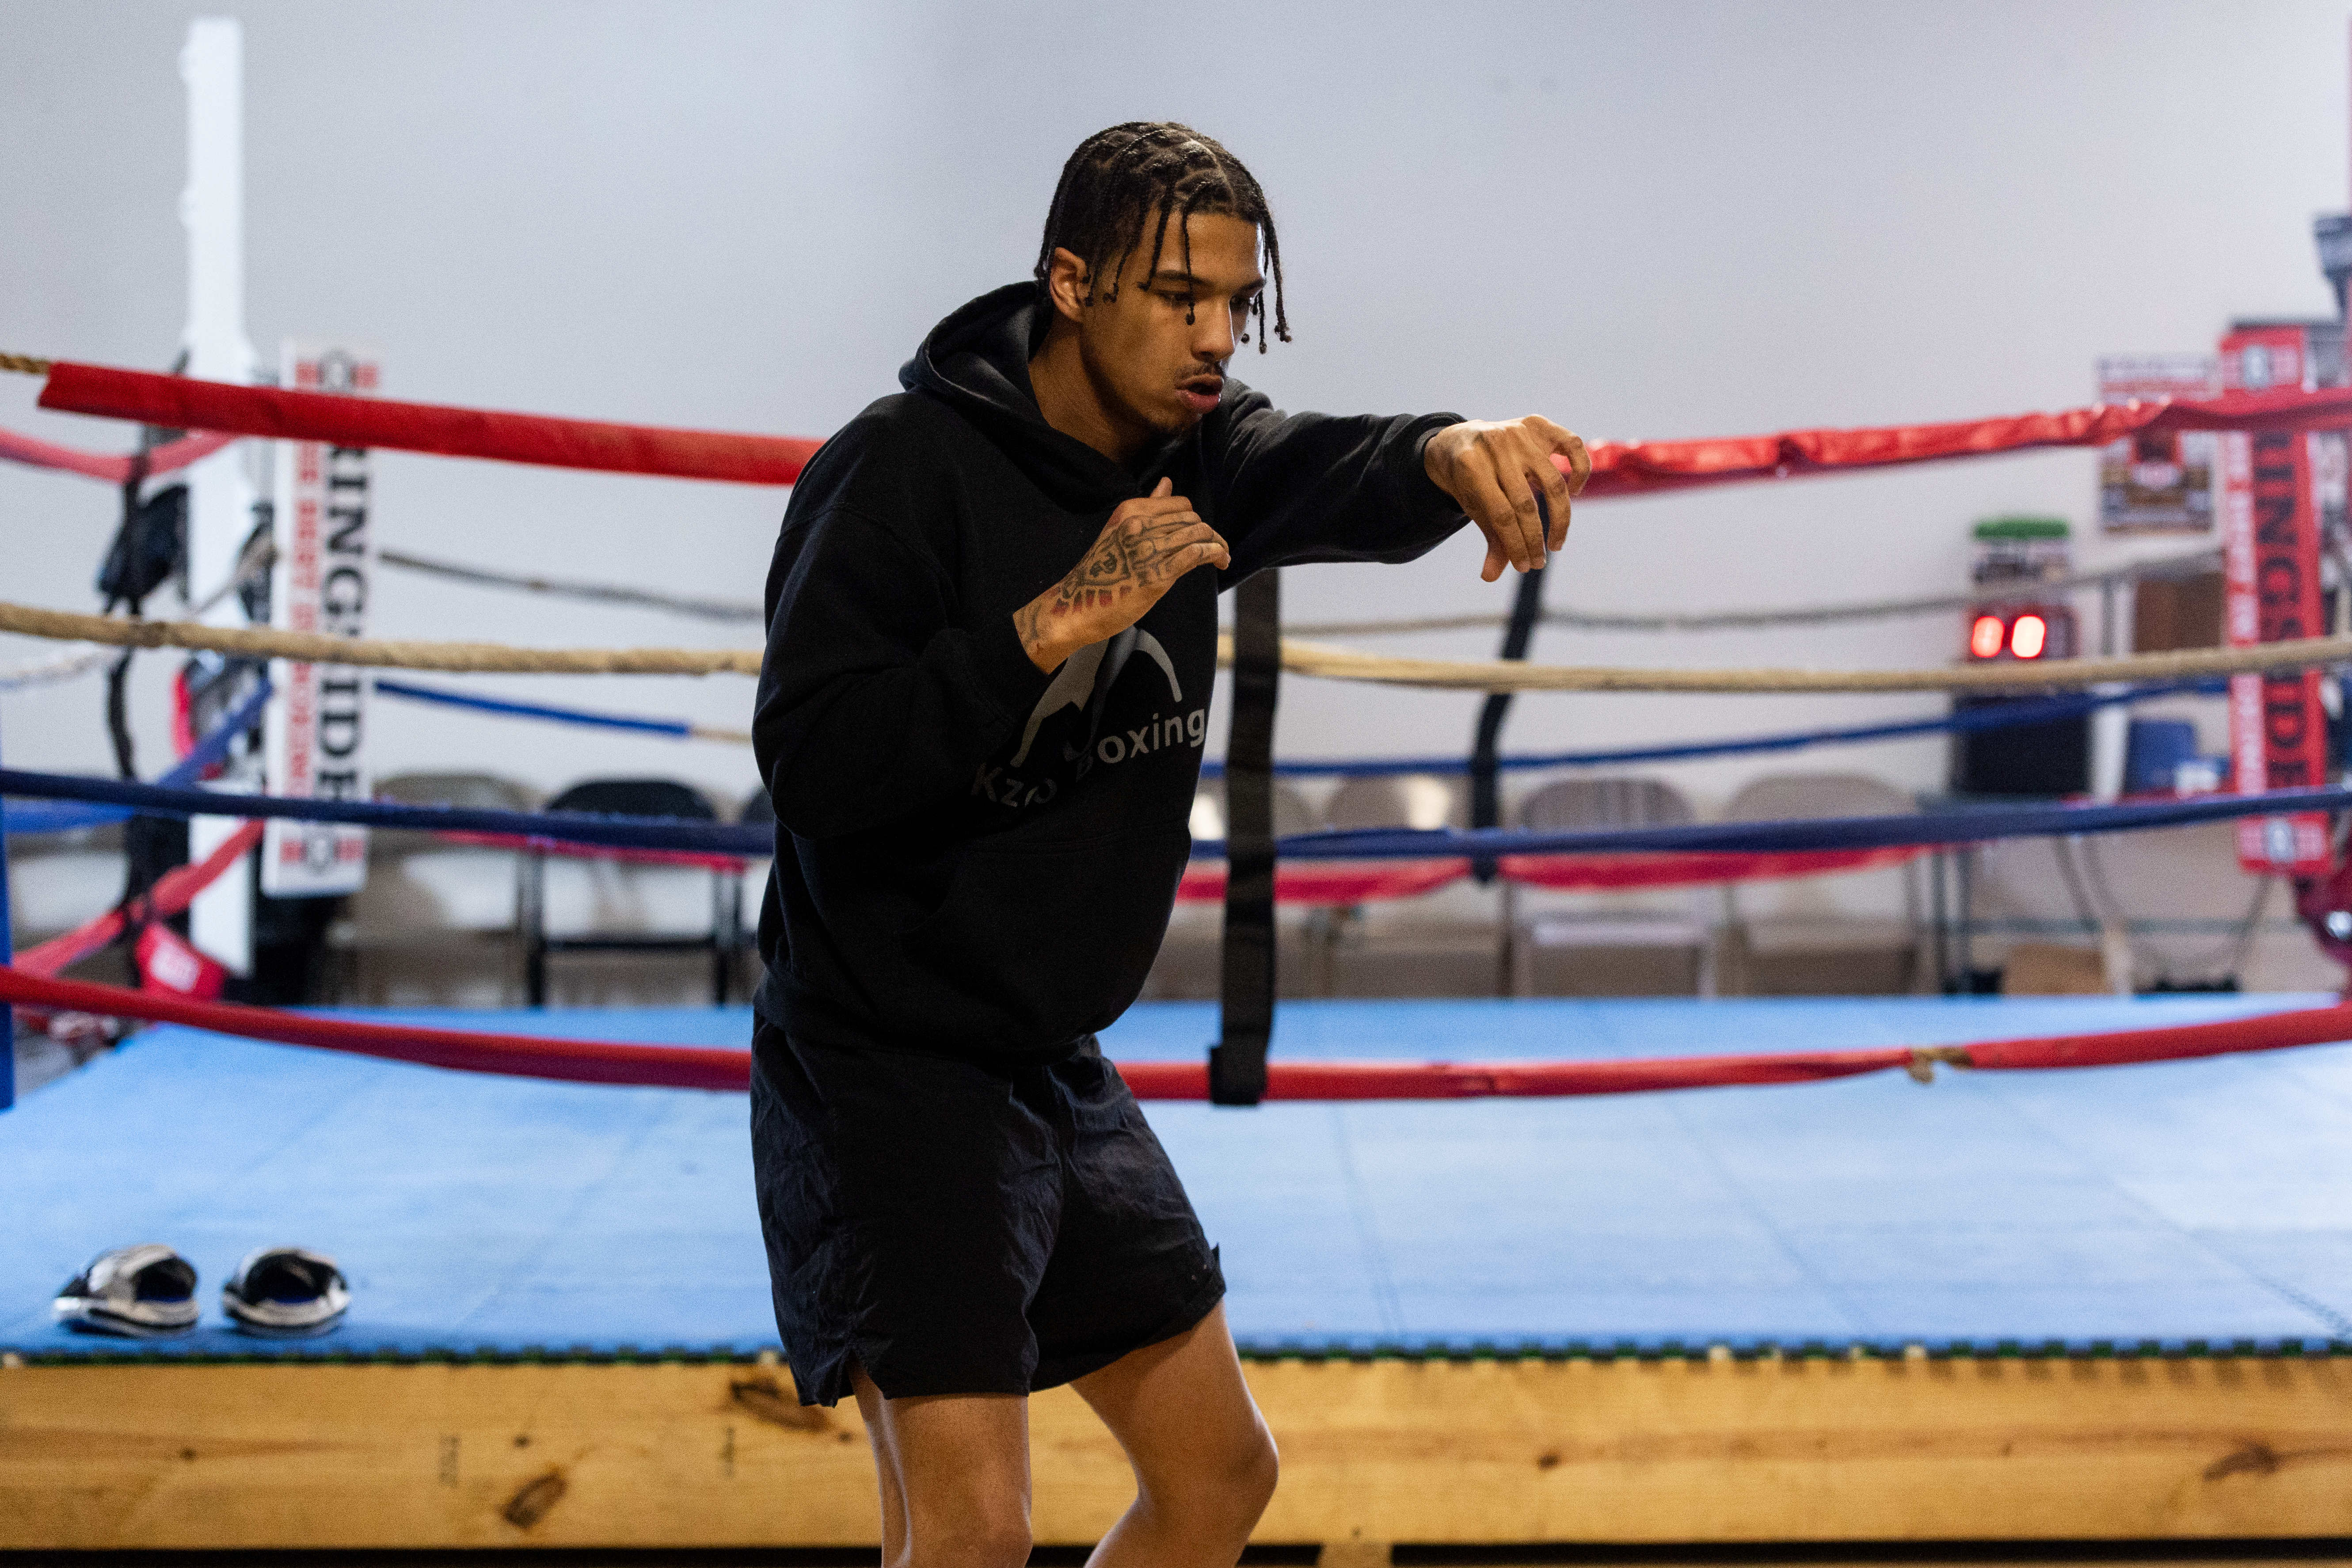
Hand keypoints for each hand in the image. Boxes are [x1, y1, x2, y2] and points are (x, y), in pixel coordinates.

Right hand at [1014, 477, 1230, 671]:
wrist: (1077, 605)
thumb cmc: (1101, 571)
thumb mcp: (1120, 531)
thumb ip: (1148, 507)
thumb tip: (1167, 483)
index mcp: (1130, 511)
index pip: (1179, 504)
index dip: (1195, 518)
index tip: (1200, 534)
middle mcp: (1139, 525)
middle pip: (1192, 518)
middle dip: (1210, 532)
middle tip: (1218, 547)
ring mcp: (1147, 549)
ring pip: (1198, 533)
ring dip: (1218, 544)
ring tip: (1222, 556)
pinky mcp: (1157, 574)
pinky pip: (1196, 554)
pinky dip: (1215, 554)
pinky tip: (1221, 561)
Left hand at [1423, 416, 1591, 581]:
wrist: (1460, 441)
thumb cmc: (1470, 483)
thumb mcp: (1474, 508)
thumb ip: (1490, 538)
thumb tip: (1490, 577)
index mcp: (1471, 467)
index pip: (1501, 515)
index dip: (1516, 545)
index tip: (1525, 566)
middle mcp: (1496, 446)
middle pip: (1525, 502)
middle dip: (1534, 539)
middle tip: (1540, 562)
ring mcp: (1518, 432)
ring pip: (1552, 480)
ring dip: (1559, 518)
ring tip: (1556, 542)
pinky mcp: (1537, 424)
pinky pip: (1572, 443)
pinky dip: (1580, 468)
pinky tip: (1574, 492)